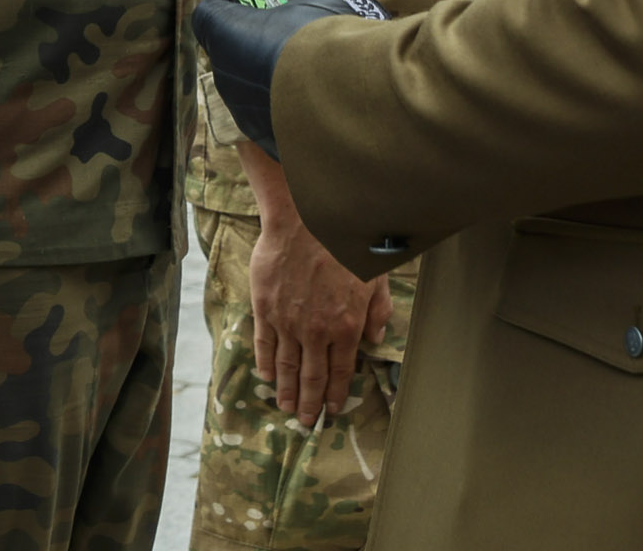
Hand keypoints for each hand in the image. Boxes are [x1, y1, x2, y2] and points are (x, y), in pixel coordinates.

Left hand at [194, 0, 375, 151]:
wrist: (343, 98)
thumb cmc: (319, 39)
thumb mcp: (317, 0)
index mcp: (225, 33)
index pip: (206, 14)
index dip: (225, 8)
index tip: (248, 6)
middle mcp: (223, 73)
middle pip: (227, 53)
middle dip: (250, 46)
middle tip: (282, 39)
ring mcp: (240, 109)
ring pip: (245, 88)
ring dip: (265, 80)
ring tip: (301, 75)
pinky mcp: (262, 137)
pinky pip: (266, 117)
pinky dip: (282, 110)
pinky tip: (310, 103)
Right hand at [242, 150, 383, 425]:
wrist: (305, 220)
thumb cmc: (345, 244)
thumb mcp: (376, 277)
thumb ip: (378, 312)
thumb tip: (376, 338)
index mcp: (346, 326)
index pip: (340, 370)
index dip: (335, 393)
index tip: (332, 410)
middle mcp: (317, 331)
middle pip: (312, 376)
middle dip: (310, 402)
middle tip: (306, 421)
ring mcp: (288, 322)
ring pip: (288, 365)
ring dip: (287, 390)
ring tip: (286, 408)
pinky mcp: (265, 309)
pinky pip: (265, 344)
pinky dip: (266, 363)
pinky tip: (268, 376)